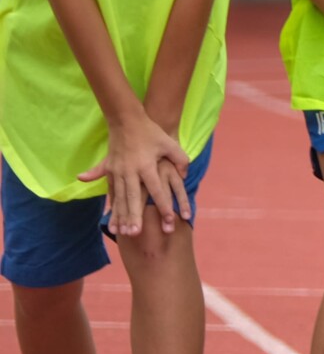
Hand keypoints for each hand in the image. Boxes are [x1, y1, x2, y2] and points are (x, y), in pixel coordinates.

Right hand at [79, 111, 191, 235]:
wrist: (126, 120)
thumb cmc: (151, 133)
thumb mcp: (170, 144)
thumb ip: (180, 160)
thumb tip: (185, 175)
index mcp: (146, 165)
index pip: (158, 190)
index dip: (165, 206)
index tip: (170, 221)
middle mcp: (130, 170)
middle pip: (133, 198)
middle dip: (134, 216)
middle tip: (135, 233)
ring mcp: (117, 170)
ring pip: (119, 197)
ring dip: (119, 215)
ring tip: (120, 231)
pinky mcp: (109, 169)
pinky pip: (109, 190)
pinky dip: (110, 204)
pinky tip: (110, 217)